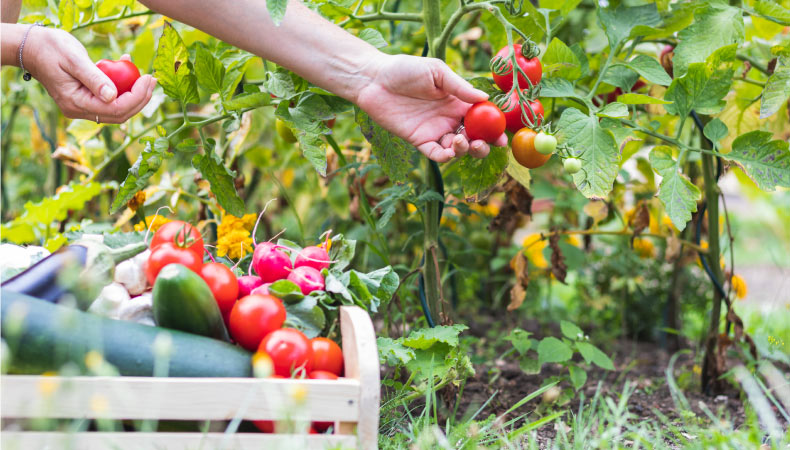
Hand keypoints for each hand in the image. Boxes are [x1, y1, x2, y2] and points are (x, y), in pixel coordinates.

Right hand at [24, 27, 155, 123]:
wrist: (32, 47)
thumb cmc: (50, 48)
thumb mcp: (74, 59)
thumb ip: (94, 78)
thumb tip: (113, 96)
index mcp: (76, 103)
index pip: (115, 109)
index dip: (137, 97)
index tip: (148, 79)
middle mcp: (80, 110)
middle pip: (120, 113)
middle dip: (140, 98)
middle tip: (152, 79)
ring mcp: (83, 107)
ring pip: (117, 108)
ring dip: (134, 93)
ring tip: (143, 74)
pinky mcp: (86, 99)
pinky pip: (110, 99)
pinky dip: (122, 86)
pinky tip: (126, 66)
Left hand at [355, 54, 507, 162]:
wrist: (375, 79)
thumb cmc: (406, 69)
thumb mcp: (437, 72)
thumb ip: (460, 87)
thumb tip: (484, 99)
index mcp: (458, 102)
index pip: (482, 118)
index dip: (494, 128)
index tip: (502, 135)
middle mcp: (449, 119)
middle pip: (474, 138)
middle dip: (483, 145)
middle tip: (484, 144)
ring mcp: (435, 131)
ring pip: (457, 149)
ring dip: (465, 150)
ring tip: (461, 141)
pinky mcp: (419, 141)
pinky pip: (436, 155)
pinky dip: (445, 157)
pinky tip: (450, 151)